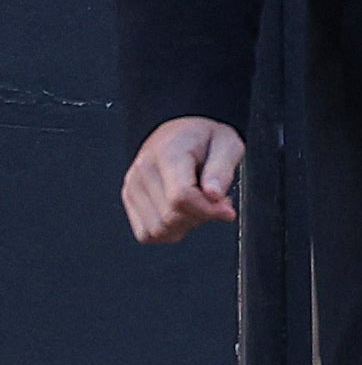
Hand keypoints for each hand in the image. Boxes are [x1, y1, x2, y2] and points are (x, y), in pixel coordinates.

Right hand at [123, 118, 245, 244]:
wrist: (180, 131)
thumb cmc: (204, 137)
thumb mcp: (227, 144)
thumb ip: (222, 169)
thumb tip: (213, 195)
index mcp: (168, 153)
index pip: (181, 196)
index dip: (209, 210)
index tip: (228, 209)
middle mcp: (143, 170)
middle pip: (170, 217)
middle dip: (201, 217)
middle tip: (216, 203)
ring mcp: (132, 186)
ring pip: (158, 230)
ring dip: (185, 226)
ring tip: (199, 206)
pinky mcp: (130, 198)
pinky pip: (146, 233)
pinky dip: (168, 231)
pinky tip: (183, 214)